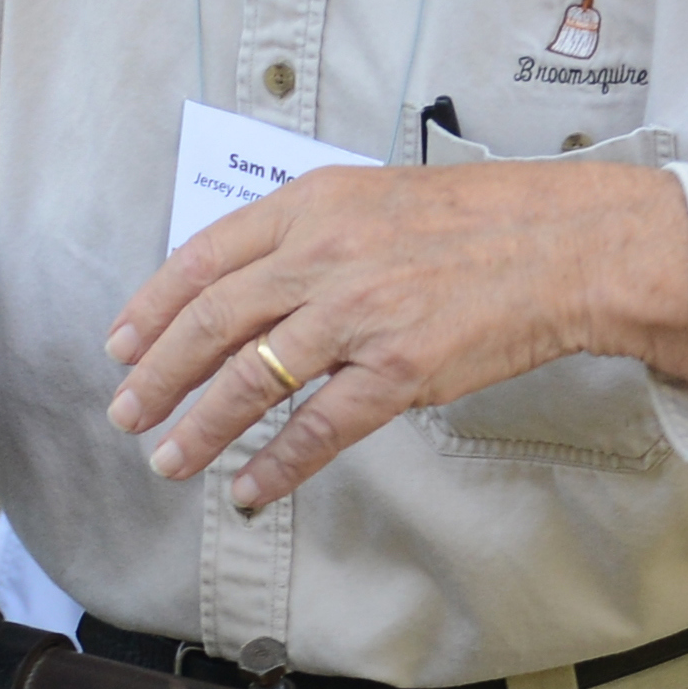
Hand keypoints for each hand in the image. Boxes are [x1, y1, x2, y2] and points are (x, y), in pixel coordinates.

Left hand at [102, 156, 687, 509]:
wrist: (567, 243)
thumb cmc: (478, 220)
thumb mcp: (374, 199)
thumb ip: (307, 235)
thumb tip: (244, 284)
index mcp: (312, 207)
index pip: (203, 259)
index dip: (151, 308)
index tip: (120, 344)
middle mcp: (324, 256)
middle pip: (211, 323)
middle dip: (156, 376)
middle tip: (126, 414)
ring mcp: (360, 315)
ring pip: (251, 380)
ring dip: (199, 427)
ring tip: (168, 459)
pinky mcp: (400, 369)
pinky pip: (318, 427)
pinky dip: (274, 465)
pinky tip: (247, 489)